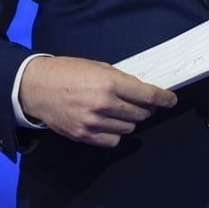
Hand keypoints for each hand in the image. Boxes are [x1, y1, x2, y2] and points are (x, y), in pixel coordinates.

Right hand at [19, 55, 176, 147]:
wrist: (37, 87)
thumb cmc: (69, 71)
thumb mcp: (98, 67)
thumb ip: (120, 79)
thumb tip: (141, 90)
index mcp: (110, 83)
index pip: (147, 95)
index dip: (164, 98)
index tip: (171, 100)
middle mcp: (104, 104)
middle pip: (141, 113)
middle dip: (147, 108)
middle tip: (142, 103)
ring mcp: (94, 122)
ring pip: (129, 127)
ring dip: (130, 119)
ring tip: (121, 111)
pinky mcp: (83, 135)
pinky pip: (112, 140)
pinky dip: (116, 132)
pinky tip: (110, 123)